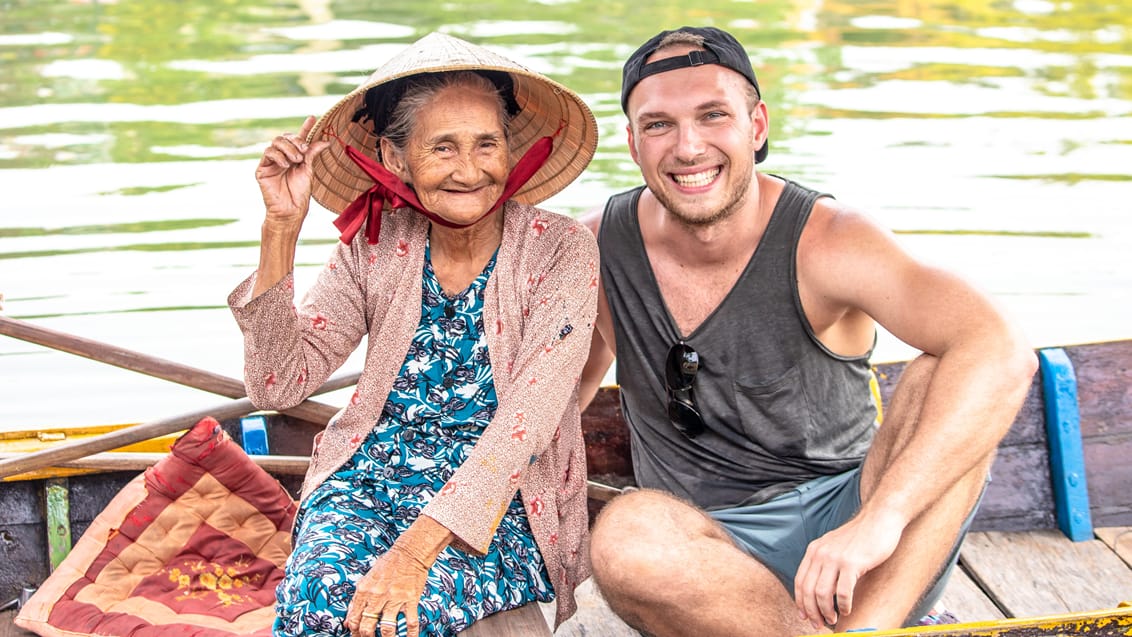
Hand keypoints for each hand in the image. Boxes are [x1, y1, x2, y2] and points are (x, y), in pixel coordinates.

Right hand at [255, 115, 329, 229]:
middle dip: (296, 140)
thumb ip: (312, 154)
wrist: (290, 210)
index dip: (305, 127)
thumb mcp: (309, 170)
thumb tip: (325, 140)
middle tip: (303, 150)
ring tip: (296, 161)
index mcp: (294, 157)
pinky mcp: (262, 169)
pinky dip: (278, 156)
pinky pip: (268, 153)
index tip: (313, 117)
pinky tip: (286, 165)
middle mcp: (282, 157)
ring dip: (288, 148)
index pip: (299, 138)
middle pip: (285, 137)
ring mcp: (271, 162)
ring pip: (275, 142)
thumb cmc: (300, 194)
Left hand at [345, 542, 431, 636]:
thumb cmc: (388, 564)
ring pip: (387, 628)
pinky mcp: (410, 599)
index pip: (354, 618)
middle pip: (367, 625)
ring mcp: (394, 598)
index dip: (354, 632)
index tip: (357, 636)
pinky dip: (410, 634)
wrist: (409, 552)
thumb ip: (356, 600)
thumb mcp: (367, 579)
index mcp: (364, 590)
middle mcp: (378, 595)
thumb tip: (348, 620)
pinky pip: (410, 622)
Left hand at [793, 510, 904, 628]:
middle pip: (808, 590)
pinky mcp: (852, 563)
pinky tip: (847, 610)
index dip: (801, 602)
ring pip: (822, 594)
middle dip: (812, 611)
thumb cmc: (860, 537)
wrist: (879, 519)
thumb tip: (820, 590)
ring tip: (832, 619)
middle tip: (819, 624)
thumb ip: (825, 563)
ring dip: (826, 612)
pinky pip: (843, 592)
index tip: (805, 615)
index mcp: (814, 550)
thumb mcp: (834, 546)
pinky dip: (844, 606)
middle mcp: (821, 554)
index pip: (800, 581)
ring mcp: (835, 558)